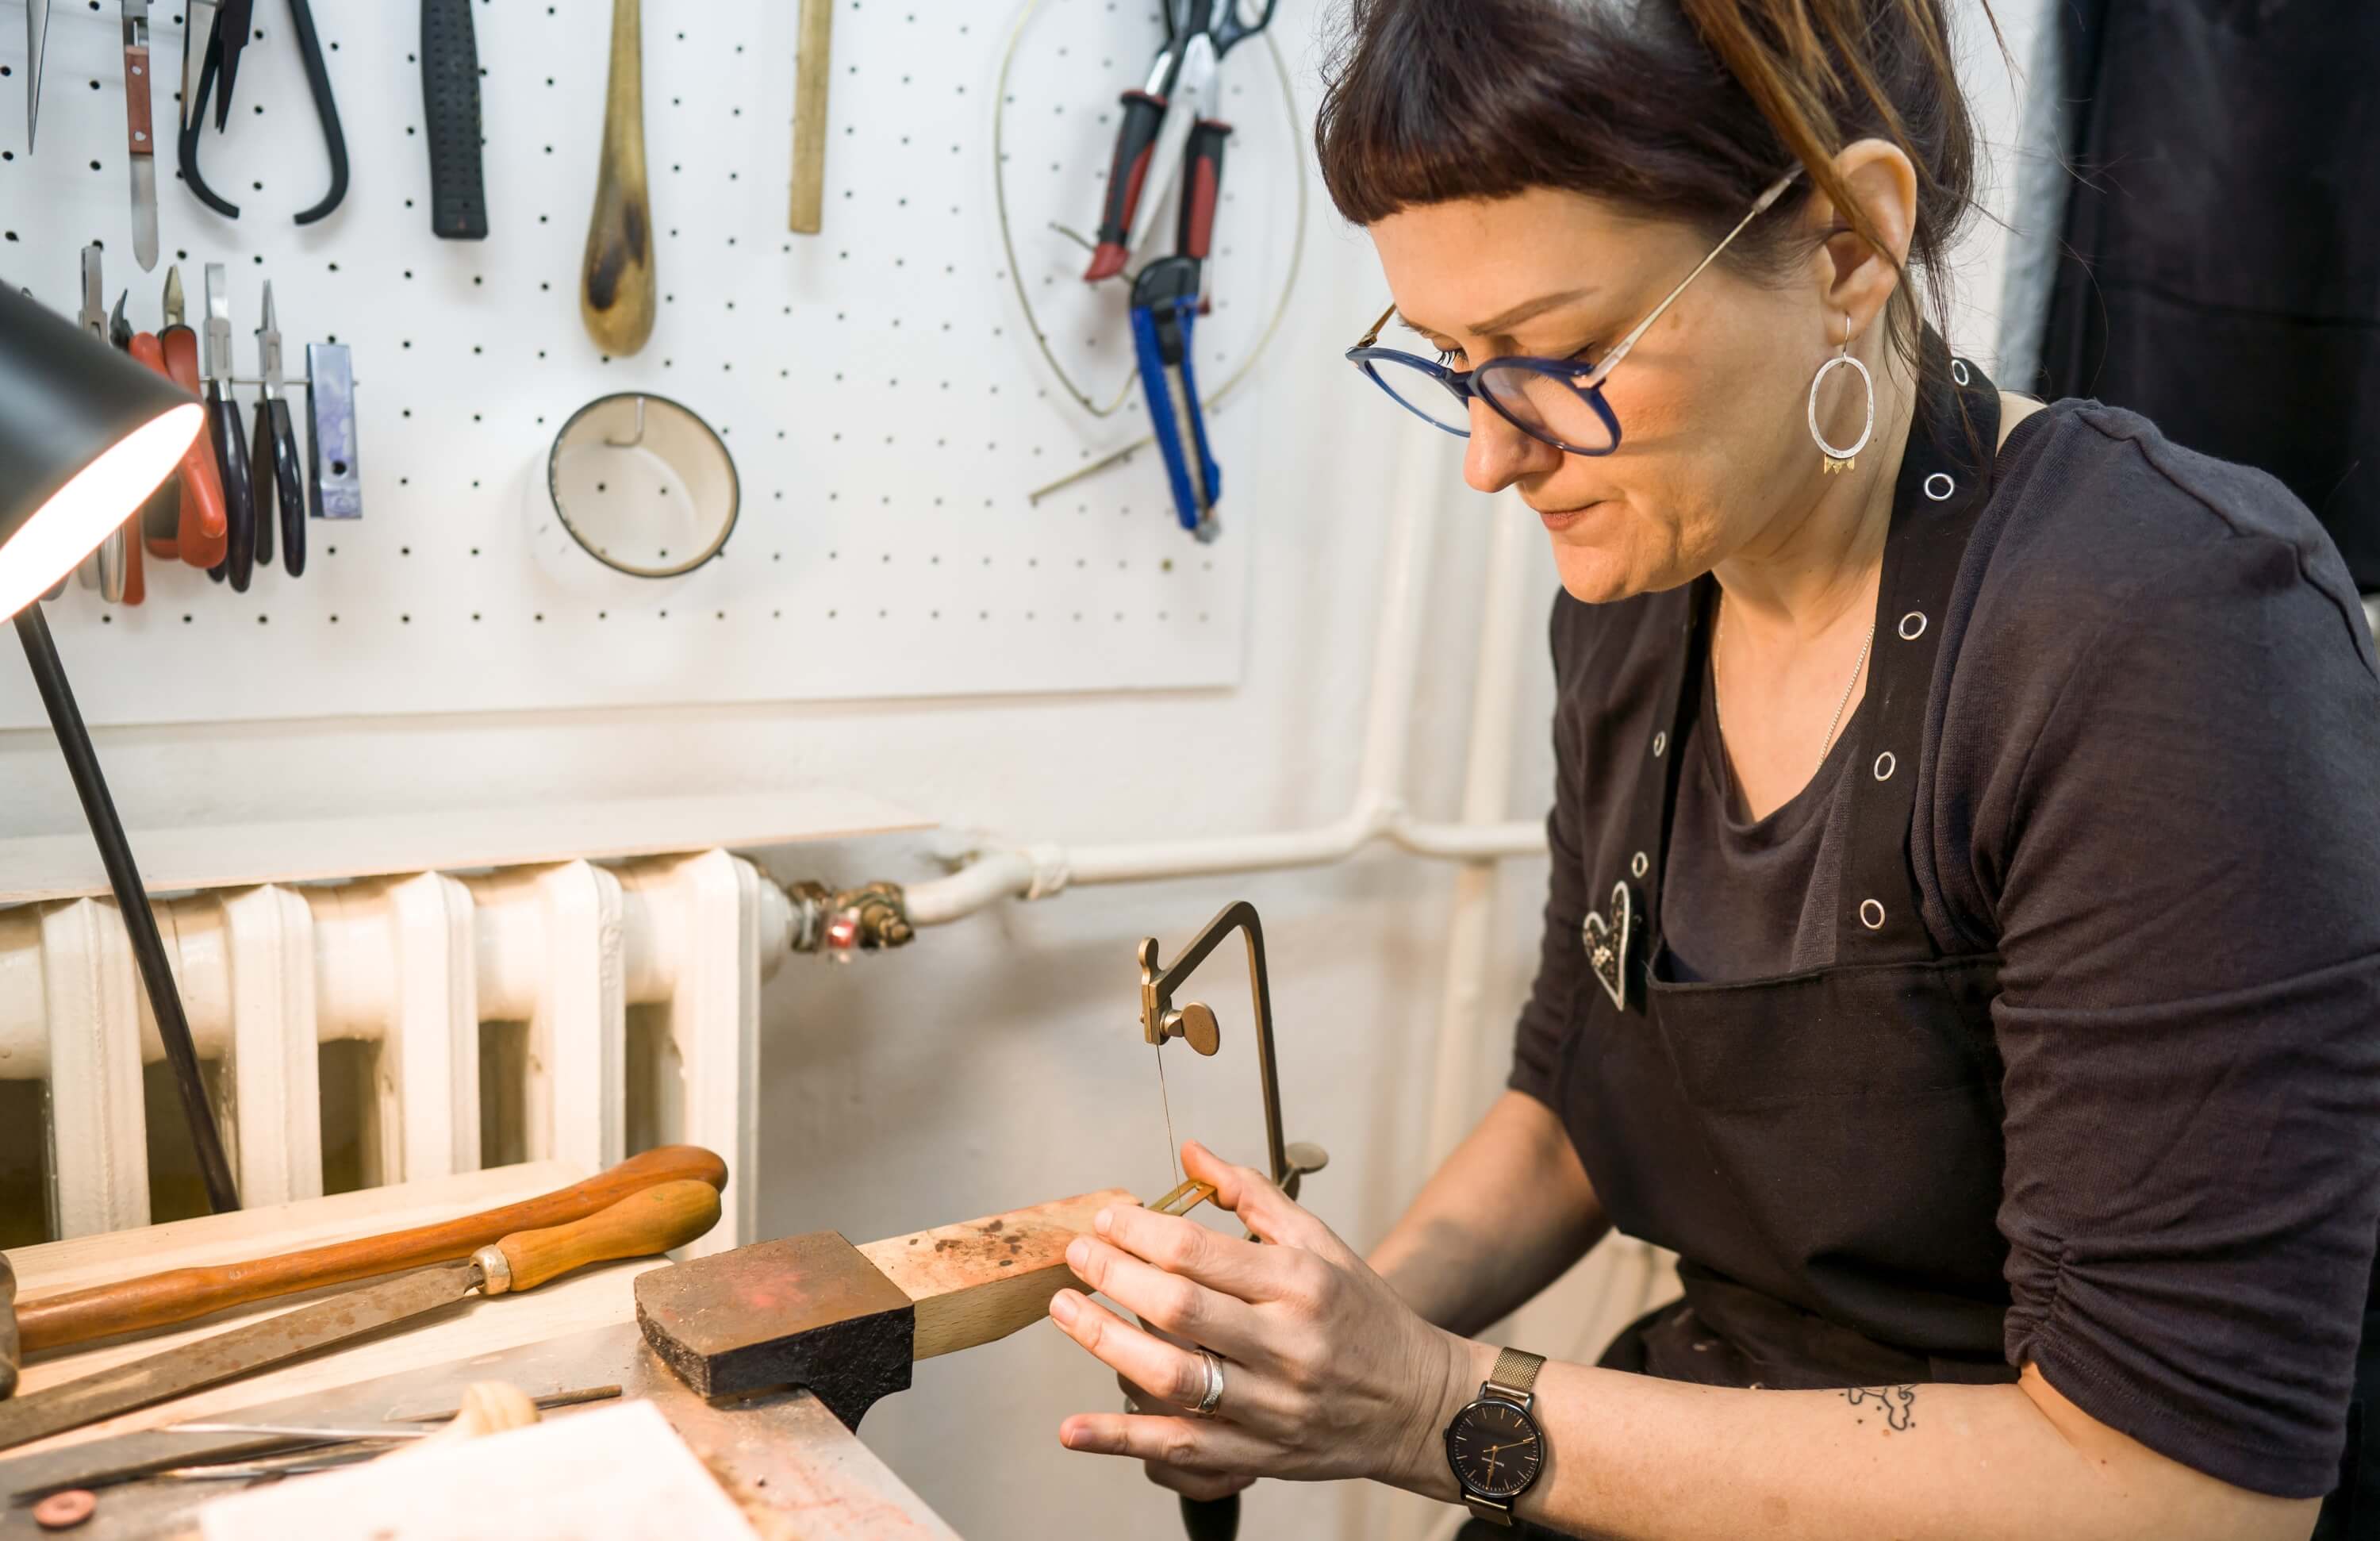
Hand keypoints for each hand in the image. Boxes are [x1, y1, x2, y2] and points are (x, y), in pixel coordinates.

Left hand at [1049, 1140, 1474, 1494]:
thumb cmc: (1363, 1316)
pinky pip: (1181, 1449)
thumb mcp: (1320, 1243)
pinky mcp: (1260, 1456)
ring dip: (1106, 1344)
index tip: (1107, 1221)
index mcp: (1301, 1284)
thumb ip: (1251, 1196)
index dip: (1140, 1233)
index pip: (1201, 1252)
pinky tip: (1073, 1428)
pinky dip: (1121, 1440)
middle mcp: (1287, 1344)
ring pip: (1175, 1377)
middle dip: (1114, 1277)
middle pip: (1179, 1309)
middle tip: (1076, 1256)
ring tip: (1066, 1312)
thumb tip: (1191, 1151)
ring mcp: (1272, 1406)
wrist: (1420, 1405)